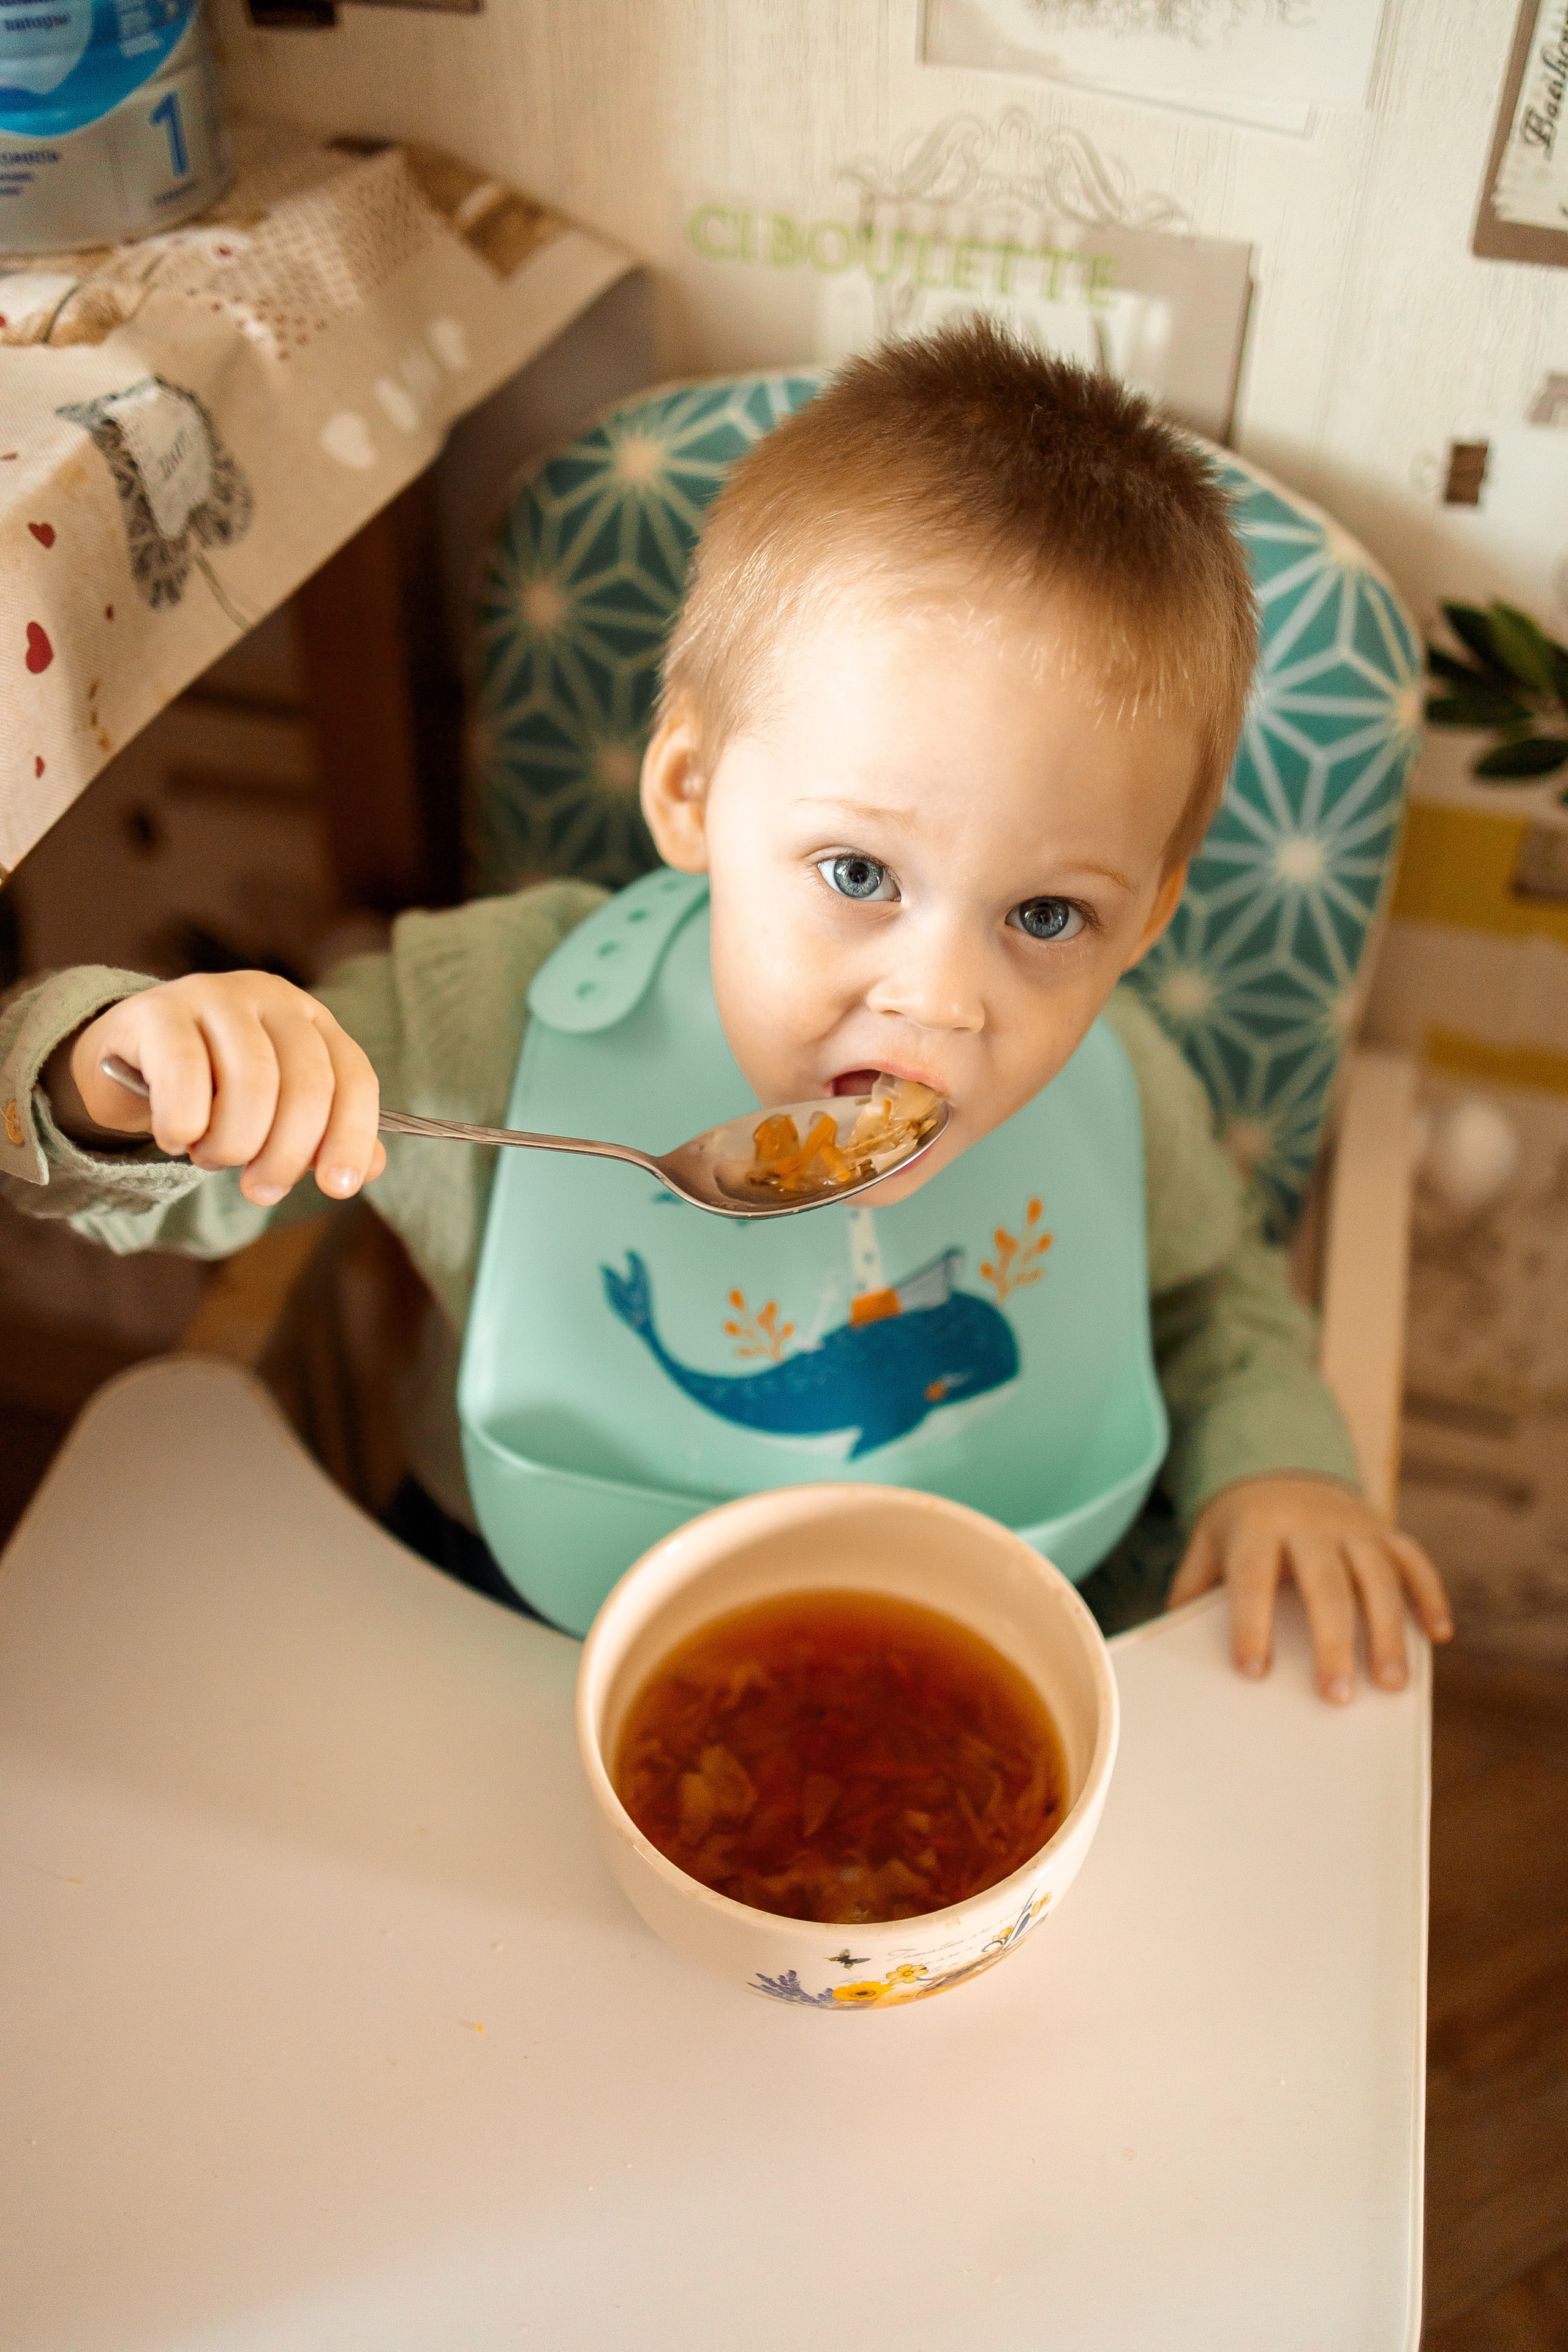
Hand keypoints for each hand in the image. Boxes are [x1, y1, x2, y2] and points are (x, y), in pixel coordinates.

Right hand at [49, 972, 385, 1208]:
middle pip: (307, 1084)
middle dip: (288, 1153)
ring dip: (233, 1143)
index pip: (353, 1077)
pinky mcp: (159, 1010)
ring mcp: (215, 996)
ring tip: (211, 1157)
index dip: (351, 1135)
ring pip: (252, 1082)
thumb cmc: (211, 1093)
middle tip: (261, 1189)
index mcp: (311, 1021)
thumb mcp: (272, 1115)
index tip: (338, 1187)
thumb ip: (321, 1138)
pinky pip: (185, 1077)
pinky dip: (184, 1125)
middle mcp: (271, 998)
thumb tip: (365, 1170)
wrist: (124, 1062)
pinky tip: (176, 1138)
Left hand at [1167, 1474, 1452, 1702]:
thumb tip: (1169, 1644)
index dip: (1251, 1624)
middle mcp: (1309, 1521)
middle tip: (1336, 1696)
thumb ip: (1192, 1589)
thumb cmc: (1240, 1526)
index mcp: (1257, 1527)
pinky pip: (1414, 1560)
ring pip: (1378, 1576)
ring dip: (1388, 1631)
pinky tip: (1438, 1635)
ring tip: (1393, 1685)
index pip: (1252, 1578)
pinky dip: (1430, 1595)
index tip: (1253, 1672)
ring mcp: (1353, 1523)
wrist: (1281, 1461)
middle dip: (1333, 1641)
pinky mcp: (1385, 1528)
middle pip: (1324, 1584)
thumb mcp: (1207, 1545)